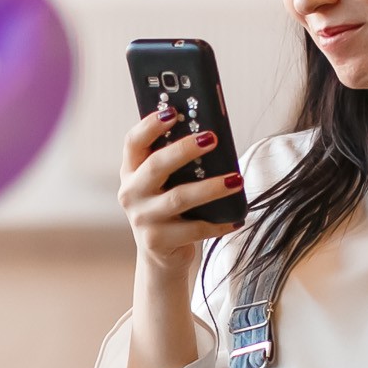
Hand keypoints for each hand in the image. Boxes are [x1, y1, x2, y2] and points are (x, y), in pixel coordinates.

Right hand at [118, 110, 244, 267]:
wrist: (161, 255)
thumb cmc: (169, 209)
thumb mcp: (166, 183)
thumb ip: (177, 162)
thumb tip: (210, 135)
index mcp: (130, 171)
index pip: (133, 142)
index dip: (150, 125)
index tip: (173, 112)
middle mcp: (131, 193)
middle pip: (156, 165)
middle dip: (185, 149)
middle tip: (212, 138)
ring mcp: (142, 219)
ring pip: (179, 198)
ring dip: (211, 187)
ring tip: (236, 179)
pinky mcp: (157, 241)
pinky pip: (194, 229)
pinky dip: (219, 223)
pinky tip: (237, 218)